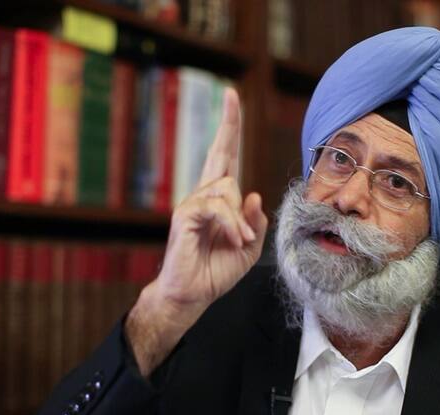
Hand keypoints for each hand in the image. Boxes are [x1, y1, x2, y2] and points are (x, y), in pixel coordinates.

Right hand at [125, 88, 267, 375]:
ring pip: (226, 188)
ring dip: (239, 218)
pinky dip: (230, 224)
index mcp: (221, 200)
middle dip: (228, 124)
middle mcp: (205, 195)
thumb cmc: (216, 271)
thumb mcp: (249, 248)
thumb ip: (255, 223)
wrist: (192, 295)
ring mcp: (192, 203)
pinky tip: (234, 239)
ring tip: (239, 241)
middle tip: (232, 94)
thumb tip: (254, 195)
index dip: (229, 129)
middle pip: (220, 153)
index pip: (226, 158)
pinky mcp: (184, 215)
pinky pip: (214, 206)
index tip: (232, 99)